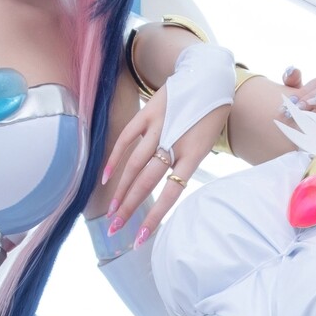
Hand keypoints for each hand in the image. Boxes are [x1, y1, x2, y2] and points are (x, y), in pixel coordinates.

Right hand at [101, 86, 228, 245]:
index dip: (154, 216)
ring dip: (121, 190)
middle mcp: (174, 143)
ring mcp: (159, 127)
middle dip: (130, 208)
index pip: (170, 193)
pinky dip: (115, 158)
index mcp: (193, 155)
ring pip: (135, 164)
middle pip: (147, 182)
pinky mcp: (148, 113)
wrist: (209, 77)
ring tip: (112, 210)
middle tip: (115, 228)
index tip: (140, 237)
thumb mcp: (205, 144)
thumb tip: (163, 186)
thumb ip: (183, 163)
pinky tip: (106, 177)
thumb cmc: (209, 115)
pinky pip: (127, 138)